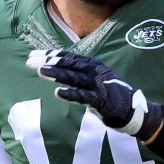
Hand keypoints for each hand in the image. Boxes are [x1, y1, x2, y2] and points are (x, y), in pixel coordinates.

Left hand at [27, 50, 162, 138]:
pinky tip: (58, 92)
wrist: (133, 109)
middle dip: (48, 61)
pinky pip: (83, 96)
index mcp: (93, 65)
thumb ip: (81, 74)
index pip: (68, 57)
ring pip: (73, 77)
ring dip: (56, 73)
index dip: (51, 54)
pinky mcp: (101, 100)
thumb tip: (60, 69)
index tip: (34, 54)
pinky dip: (71, 94)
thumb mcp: (96, 79)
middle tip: (30, 60)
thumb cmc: (112, 94)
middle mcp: (95, 71)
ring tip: (40, 71)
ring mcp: (98, 85)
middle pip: (68, 64)